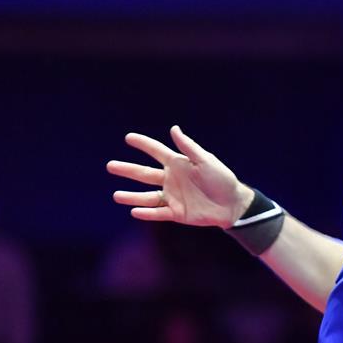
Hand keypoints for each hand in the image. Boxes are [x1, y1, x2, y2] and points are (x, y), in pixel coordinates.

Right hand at [107, 125, 252, 227]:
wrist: (232, 204)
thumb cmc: (222, 179)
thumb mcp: (206, 161)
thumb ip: (188, 147)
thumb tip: (174, 129)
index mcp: (178, 164)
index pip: (156, 151)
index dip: (143, 144)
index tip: (128, 137)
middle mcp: (171, 179)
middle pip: (144, 174)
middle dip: (127, 170)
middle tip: (110, 166)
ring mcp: (172, 197)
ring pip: (147, 196)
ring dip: (131, 196)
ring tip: (116, 195)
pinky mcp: (177, 213)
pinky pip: (158, 213)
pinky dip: (146, 213)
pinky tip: (134, 211)